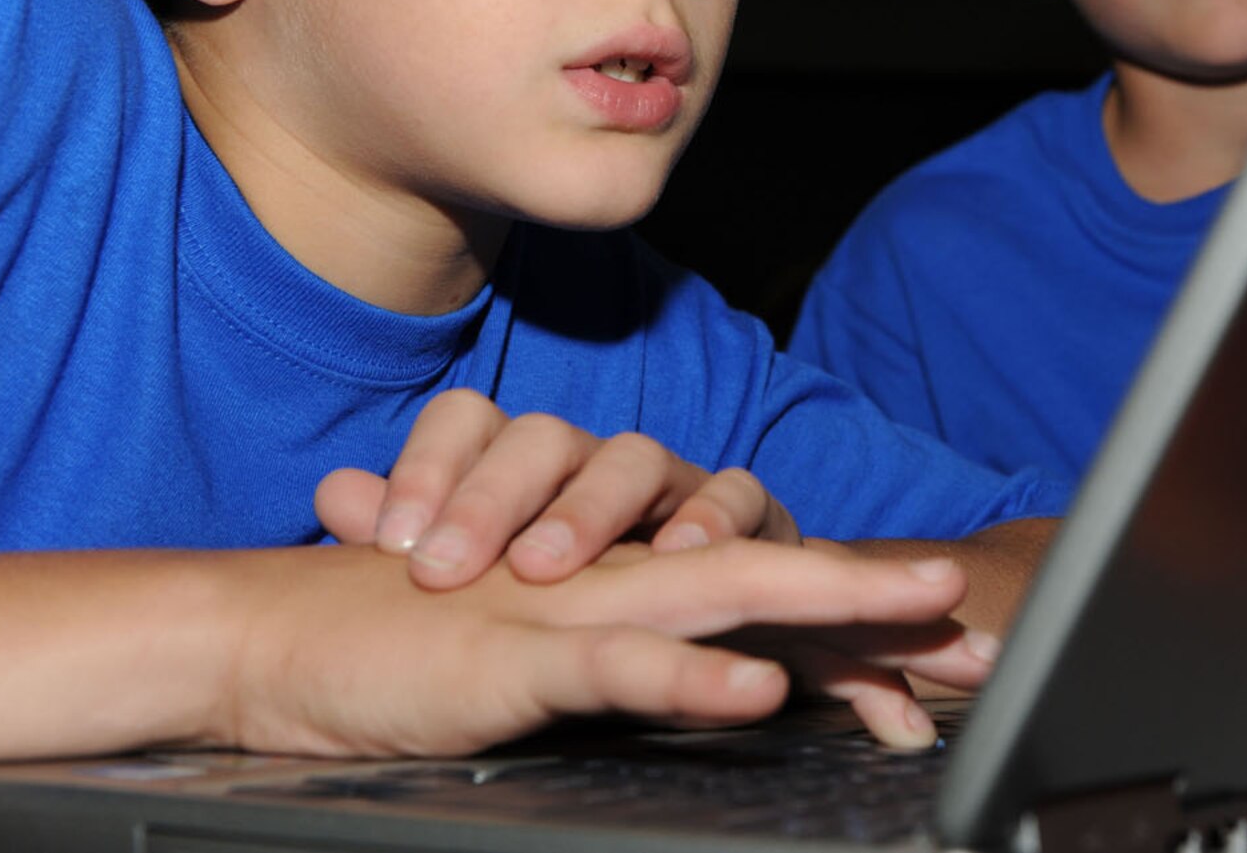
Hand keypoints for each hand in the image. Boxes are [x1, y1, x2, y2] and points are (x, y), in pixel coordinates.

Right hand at [231, 540, 996, 755]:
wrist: (276, 640)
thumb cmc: (396, 652)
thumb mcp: (517, 661)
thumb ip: (602, 665)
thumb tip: (698, 684)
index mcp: (612, 582)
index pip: (745, 582)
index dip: (842, 613)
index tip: (933, 649)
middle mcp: (605, 576)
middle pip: (761, 561)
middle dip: (871, 588)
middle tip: (970, 606)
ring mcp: (567, 604)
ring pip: (713, 584)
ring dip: (819, 598)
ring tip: (909, 610)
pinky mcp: (518, 652)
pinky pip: (619, 659)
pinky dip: (689, 671)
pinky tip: (754, 686)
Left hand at [315, 389, 799, 589]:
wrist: (706, 624)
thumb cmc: (577, 603)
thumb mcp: (488, 582)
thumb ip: (412, 537)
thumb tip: (334, 491)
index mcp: (524, 466)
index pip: (467, 423)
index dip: (426, 469)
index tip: (389, 544)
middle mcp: (594, 461)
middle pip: (542, 438)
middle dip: (490, 498)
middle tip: (444, 567)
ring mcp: (672, 483)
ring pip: (633, 458)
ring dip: (588, 509)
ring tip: (546, 566)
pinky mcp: (748, 515)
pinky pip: (737, 493)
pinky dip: (711, 517)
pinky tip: (678, 555)